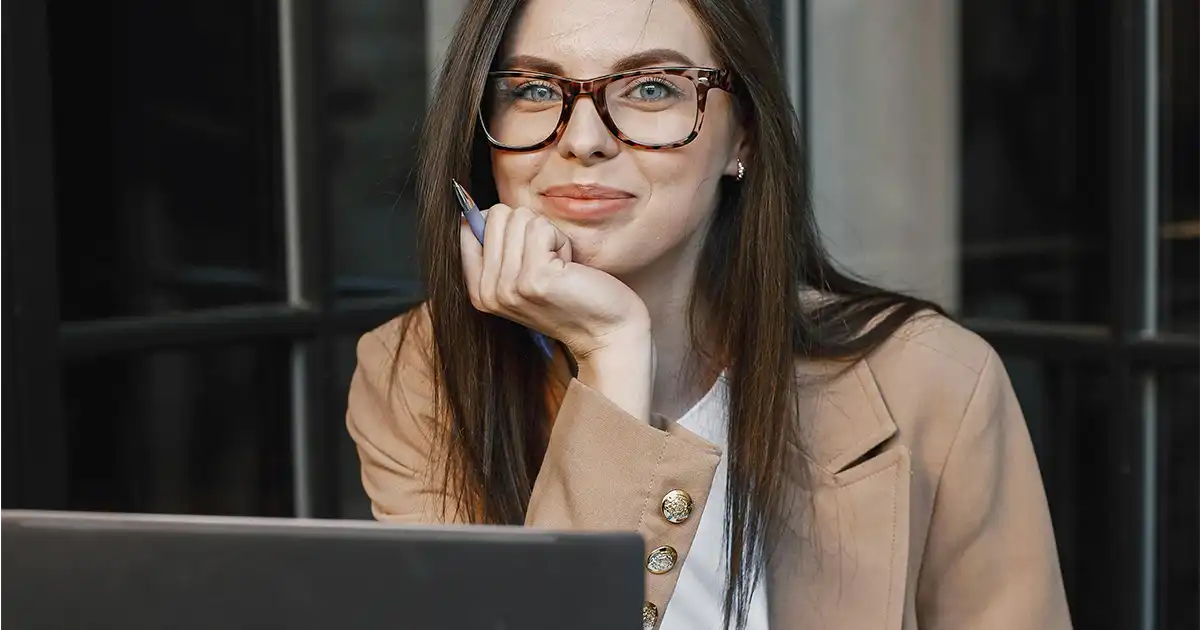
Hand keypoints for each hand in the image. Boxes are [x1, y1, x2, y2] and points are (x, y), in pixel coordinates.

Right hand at [460, 204, 652, 420]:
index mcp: (479, 290)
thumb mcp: (522, 277)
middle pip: (495, 216)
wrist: (606, 332)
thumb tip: (475, 209)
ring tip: (559, 268)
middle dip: (529, 229)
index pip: (467, 226)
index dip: (503, 225)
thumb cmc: (571, 297)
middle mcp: (487, 291)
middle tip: (548, 263)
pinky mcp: (534, 278)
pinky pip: (541, 227)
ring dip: (548, 236)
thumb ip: (498, 249)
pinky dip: (561, 241)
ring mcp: (508, 286)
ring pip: (519, 217)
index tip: (527, 253)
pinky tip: (568, 268)